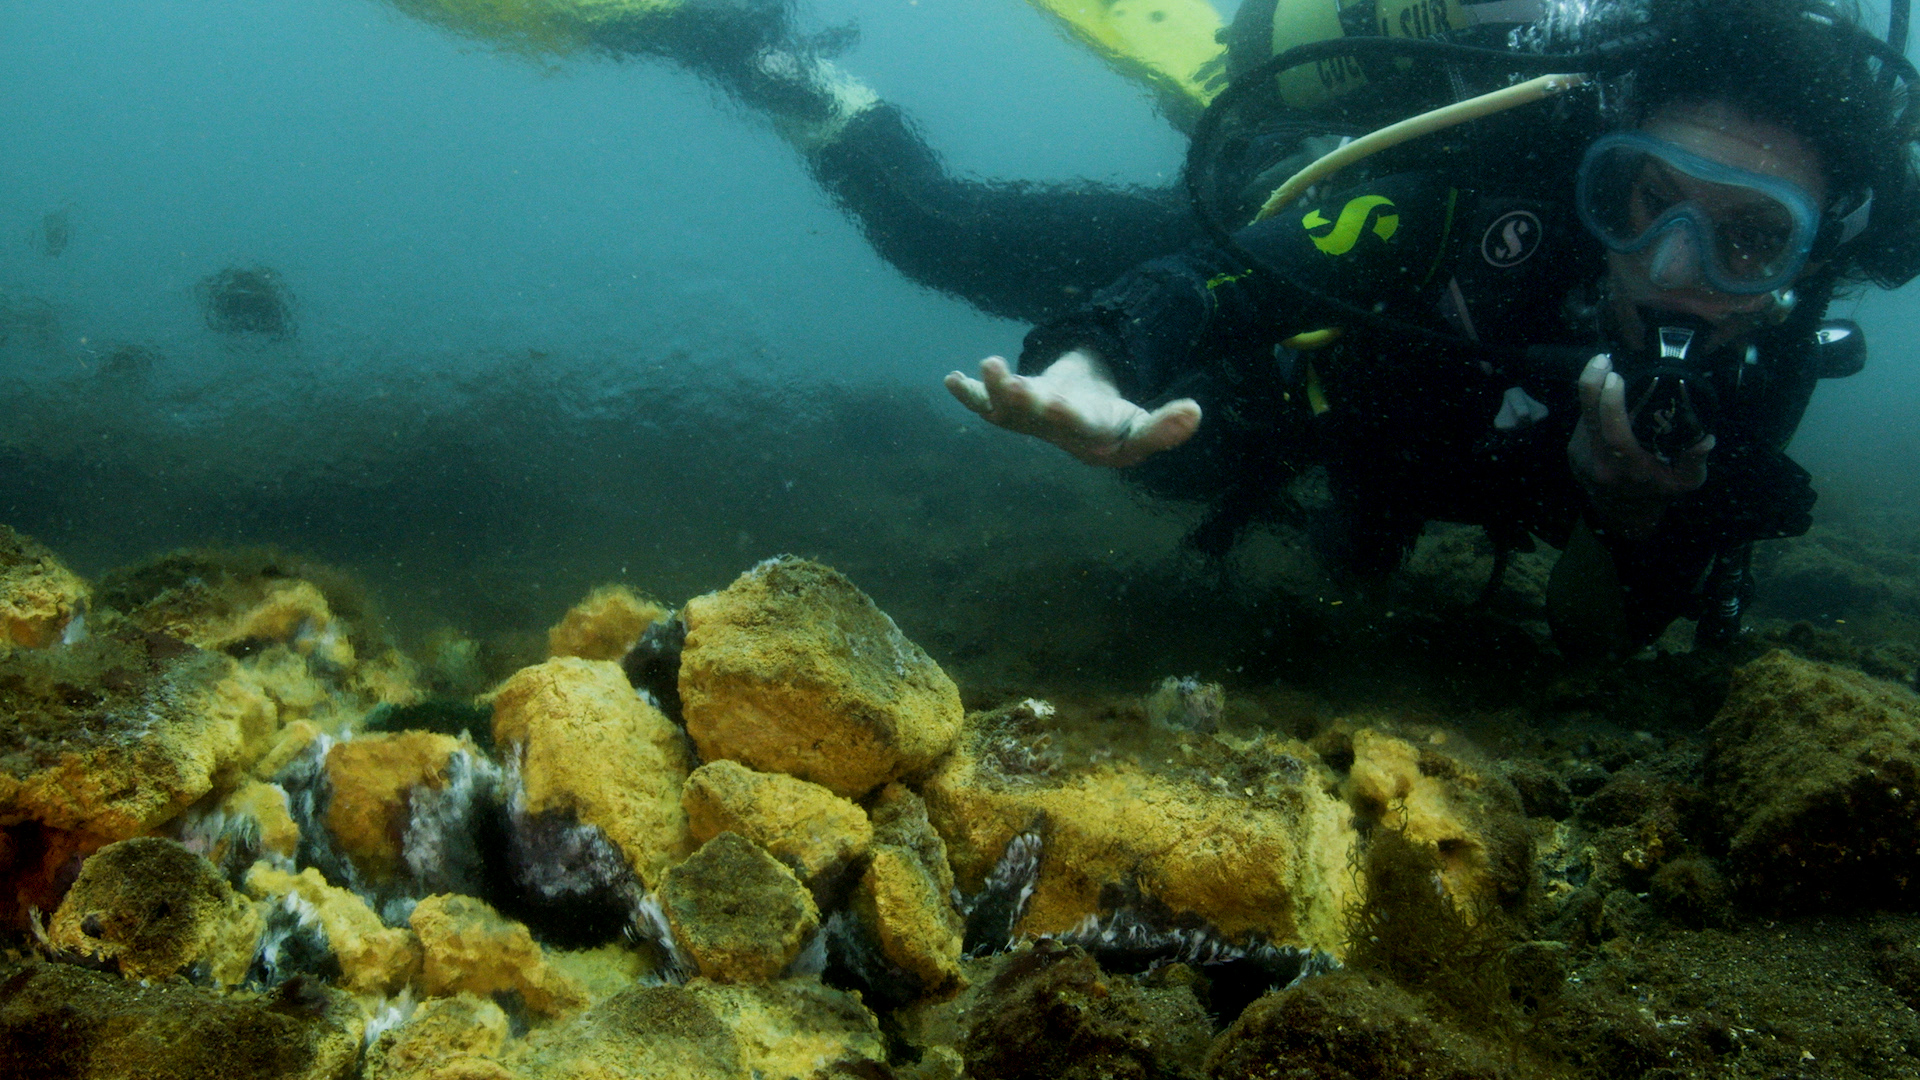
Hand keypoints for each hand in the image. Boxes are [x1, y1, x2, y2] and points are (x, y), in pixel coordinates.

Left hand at [944, 351, 1200, 466]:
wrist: (1084, 426)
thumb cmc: (1115, 426)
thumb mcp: (1144, 429)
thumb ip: (1167, 428)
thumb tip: (1195, 413)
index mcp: (1088, 435)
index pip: (1081, 427)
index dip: (1070, 416)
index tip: (1061, 404)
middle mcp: (1053, 429)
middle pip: (1038, 417)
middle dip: (1027, 401)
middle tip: (1015, 386)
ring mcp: (1028, 419)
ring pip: (1007, 407)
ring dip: (994, 388)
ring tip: (989, 364)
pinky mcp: (1010, 406)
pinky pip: (984, 402)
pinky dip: (967, 393)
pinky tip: (950, 379)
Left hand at [1568, 354, 1712, 538]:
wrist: (1622, 512)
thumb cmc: (1658, 491)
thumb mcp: (1686, 481)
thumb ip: (1695, 460)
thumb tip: (1706, 439)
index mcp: (1630, 469)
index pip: (1615, 437)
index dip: (1611, 405)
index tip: (1616, 377)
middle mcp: (1602, 463)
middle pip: (1588, 420)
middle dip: (1590, 385)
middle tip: (1603, 359)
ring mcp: (1582, 457)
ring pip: (1582, 417)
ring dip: (1591, 391)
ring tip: (1605, 366)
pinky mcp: (1572, 450)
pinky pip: (1582, 421)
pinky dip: (1592, 404)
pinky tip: (1604, 392)